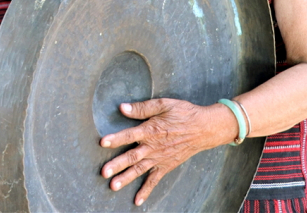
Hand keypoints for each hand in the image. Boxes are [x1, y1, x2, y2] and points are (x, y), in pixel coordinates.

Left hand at [100, 99, 232, 205]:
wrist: (204, 129)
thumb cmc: (183, 113)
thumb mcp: (163, 104)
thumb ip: (142, 108)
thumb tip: (122, 108)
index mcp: (151, 130)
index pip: (129, 135)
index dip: (116, 139)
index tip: (102, 142)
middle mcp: (153, 147)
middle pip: (132, 157)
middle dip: (116, 164)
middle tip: (104, 172)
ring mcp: (159, 159)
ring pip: (139, 170)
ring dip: (126, 178)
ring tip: (112, 186)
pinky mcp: (166, 166)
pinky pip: (154, 180)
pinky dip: (146, 191)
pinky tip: (137, 201)